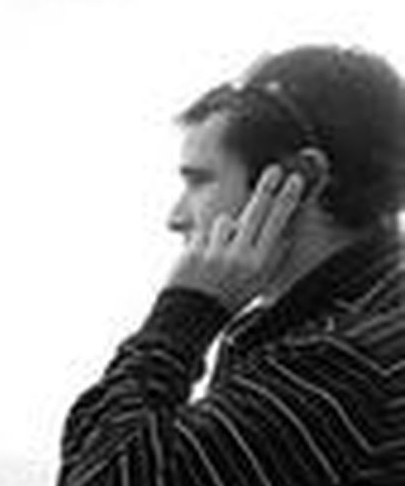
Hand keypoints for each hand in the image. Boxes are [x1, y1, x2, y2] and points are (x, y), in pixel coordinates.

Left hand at [167, 165, 305, 310]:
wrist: (192, 315)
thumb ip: (272, 257)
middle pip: (257, 212)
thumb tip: (289, 230)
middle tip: (275, 170)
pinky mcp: (194, 252)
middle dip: (267, 188)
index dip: (286, 199)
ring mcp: (215, 255)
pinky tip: (200, 259)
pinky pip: (202, 231)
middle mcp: (240, 258)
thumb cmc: (227, 297)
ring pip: (226, 221)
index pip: (277, 224)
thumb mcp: (258, 282)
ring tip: (217, 254)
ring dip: (223, 230)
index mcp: (259, 265)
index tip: (295, 180)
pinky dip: (203, 240)